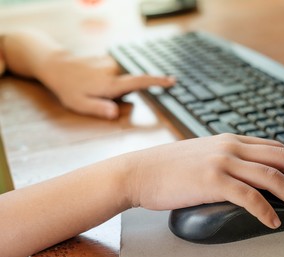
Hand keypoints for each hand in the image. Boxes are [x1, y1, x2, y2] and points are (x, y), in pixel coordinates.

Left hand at [38, 53, 174, 118]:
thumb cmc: (68, 88)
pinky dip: (108, 80)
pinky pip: (114, 74)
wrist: (56, 64)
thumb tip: (115, 114)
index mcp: (111, 85)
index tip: (172, 82)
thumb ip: (99, 110)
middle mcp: (114, 72)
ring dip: (113, 88)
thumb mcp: (80, 105)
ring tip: (93, 89)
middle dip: (120, 95)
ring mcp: (111, 63)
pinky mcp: (107, 60)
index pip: (140, 82)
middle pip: (129, 87)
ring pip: (121, 80)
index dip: (157, 82)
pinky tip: (92, 80)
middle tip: (99, 97)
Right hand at [128, 133, 283, 228]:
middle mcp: (230, 146)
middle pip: (281, 157)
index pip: (274, 147)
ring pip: (272, 176)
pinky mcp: (212, 180)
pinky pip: (249, 196)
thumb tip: (246, 171)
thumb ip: (225, 158)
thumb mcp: (202, 154)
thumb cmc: (167, 166)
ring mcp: (221, 162)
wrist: (139, 171)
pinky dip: (266, 210)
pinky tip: (273, 220)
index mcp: (229, 140)